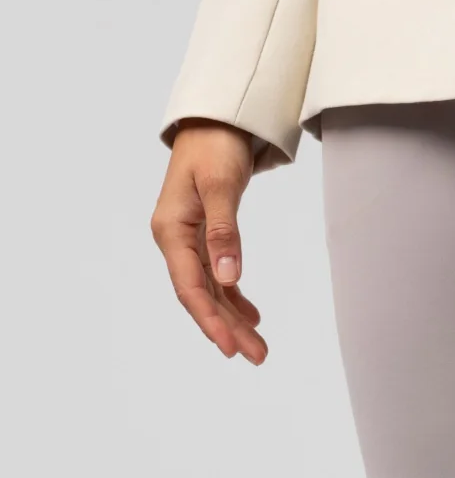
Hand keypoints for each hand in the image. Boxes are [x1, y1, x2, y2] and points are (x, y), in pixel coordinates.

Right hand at [151, 121, 267, 362]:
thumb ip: (225, 232)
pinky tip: (252, 317)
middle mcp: (176, 240)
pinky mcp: (205, 237)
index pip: (189, 287)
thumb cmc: (214, 146)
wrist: (214, 120)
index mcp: (172, 230)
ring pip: (211, 291)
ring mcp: (190, 241)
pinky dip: (234, 298)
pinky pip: (217, 278)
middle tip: (258, 356)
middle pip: (201, 296)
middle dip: (227, 329)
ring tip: (259, 348)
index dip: (209, 320)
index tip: (229, 348)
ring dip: (233, 320)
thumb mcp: (221, 186)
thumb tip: (228, 278)